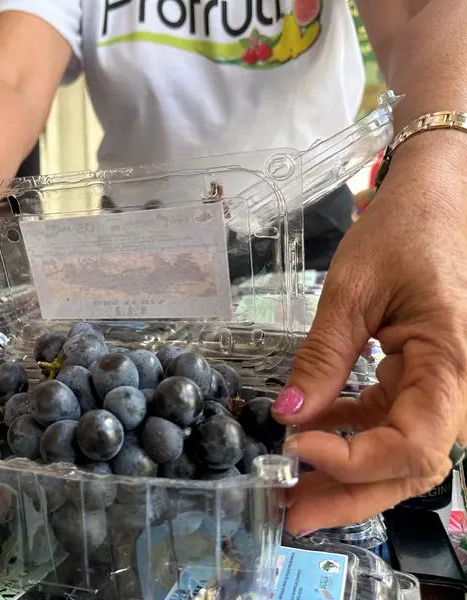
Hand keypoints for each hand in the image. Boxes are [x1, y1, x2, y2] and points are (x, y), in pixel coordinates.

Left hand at [271, 134, 466, 533]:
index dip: (354, 461)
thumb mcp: (353, 292)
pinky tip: (309, 436)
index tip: (295, 448)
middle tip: (290, 513)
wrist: (437, 199)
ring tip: (291, 488)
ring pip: (400, 452)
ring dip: (347, 474)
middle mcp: (459, 387)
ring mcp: (444, 386)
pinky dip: (351, 435)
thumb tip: (287, 416)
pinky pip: (392, 421)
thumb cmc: (405, 231)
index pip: (413, 445)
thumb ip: (322, 358)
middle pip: (410, 466)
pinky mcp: (424, 378)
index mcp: (454, 364)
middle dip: (349, 494)